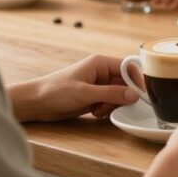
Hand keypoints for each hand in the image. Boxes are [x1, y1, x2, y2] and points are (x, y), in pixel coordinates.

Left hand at [7, 54, 137, 122]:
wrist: (36, 103)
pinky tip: (96, 113)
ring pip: (118, 94)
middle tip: (115, 106)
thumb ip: (110, 93)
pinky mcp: (93, 96)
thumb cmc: (55, 91)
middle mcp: (101, 72)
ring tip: (99, 111)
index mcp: (100, 63)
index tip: (141, 95)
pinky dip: (107, 109)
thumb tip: (134, 95)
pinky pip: (110, 102)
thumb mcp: (85, 93)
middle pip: (125, 82)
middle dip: (123, 96)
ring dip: (113, 104)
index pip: (128, 67)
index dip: (136, 79)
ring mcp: (97, 85)